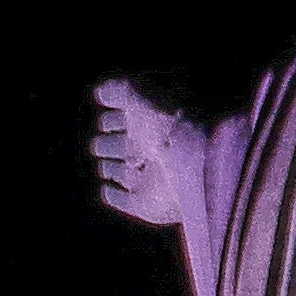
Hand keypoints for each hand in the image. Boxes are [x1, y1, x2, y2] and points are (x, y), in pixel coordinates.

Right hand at [90, 78, 200, 229]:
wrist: (195, 167)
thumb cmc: (169, 127)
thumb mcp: (142, 99)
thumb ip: (118, 91)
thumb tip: (100, 92)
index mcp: (153, 125)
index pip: (123, 121)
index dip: (111, 120)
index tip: (106, 121)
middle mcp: (152, 152)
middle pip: (118, 146)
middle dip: (108, 144)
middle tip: (103, 145)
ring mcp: (149, 179)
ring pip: (120, 172)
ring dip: (111, 168)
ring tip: (111, 165)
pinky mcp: (146, 204)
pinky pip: (122, 200)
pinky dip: (112, 195)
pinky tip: (107, 188)